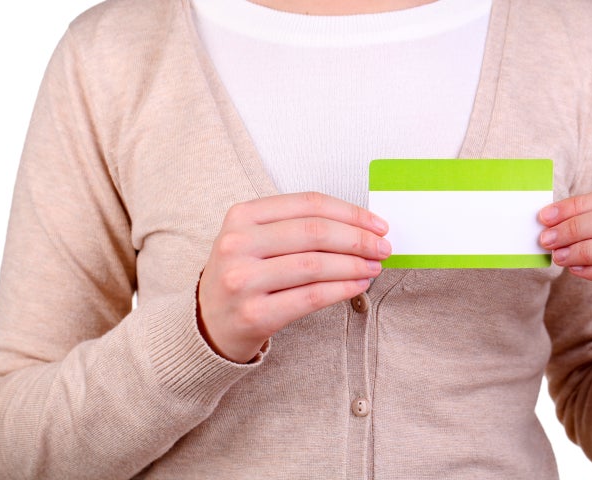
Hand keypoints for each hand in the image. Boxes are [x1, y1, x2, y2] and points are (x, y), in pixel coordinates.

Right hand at [197, 192, 390, 362]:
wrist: (208, 324)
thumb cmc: (243, 276)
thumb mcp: (254, 239)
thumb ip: (296, 226)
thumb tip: (360, 226)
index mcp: (241, 216)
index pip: (308, 204)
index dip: (350, 212)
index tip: (377, 224)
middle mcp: (237, 244)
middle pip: (314, 232)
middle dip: (358, 239)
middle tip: (383, 247)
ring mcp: (243, 280)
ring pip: (315, 265)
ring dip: (354, 265)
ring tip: (374, 267)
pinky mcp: (254, 314)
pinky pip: (311, 297)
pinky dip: (342, 289)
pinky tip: (358, 285)